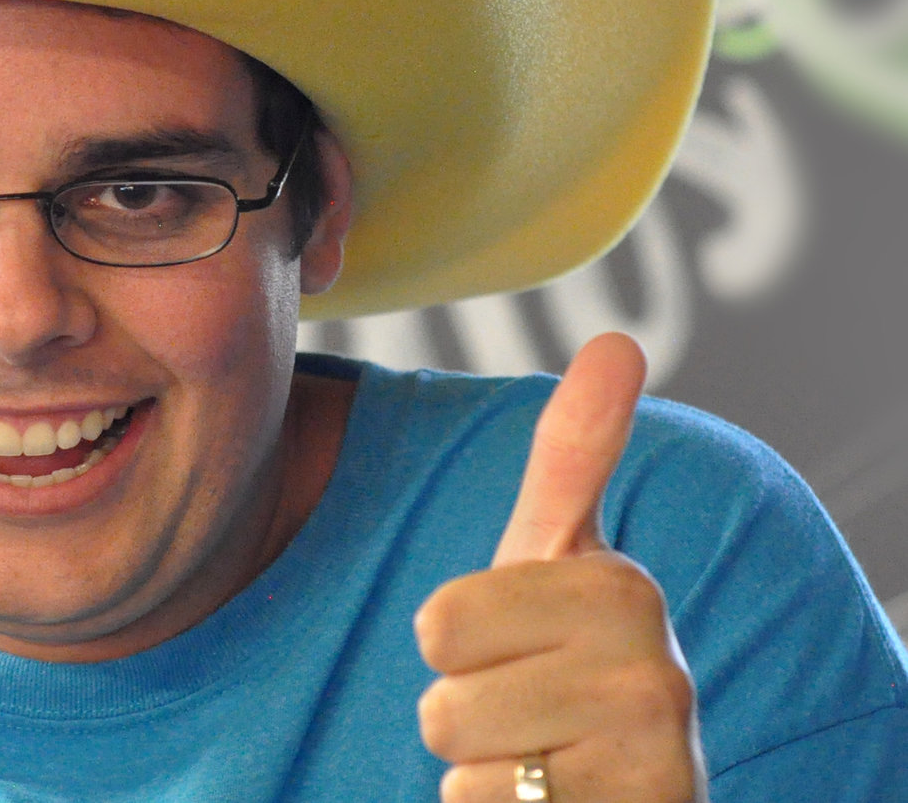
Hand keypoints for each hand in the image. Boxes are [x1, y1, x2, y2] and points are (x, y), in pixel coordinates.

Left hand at [413, 333, 708, 801]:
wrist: (623, 788)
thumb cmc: (568, 659)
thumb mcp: (558, 556)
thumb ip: (574, 452)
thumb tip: (617, 339)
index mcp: (622, 588)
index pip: (440, 623)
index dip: (454, 641)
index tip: (517, 640)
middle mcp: (655, 674)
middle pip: (445, 697)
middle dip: (463, 707)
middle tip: (522, 702)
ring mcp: (650, 762)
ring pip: (461, 763)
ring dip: (480, 767)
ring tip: (539, 751)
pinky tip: (554, 799)